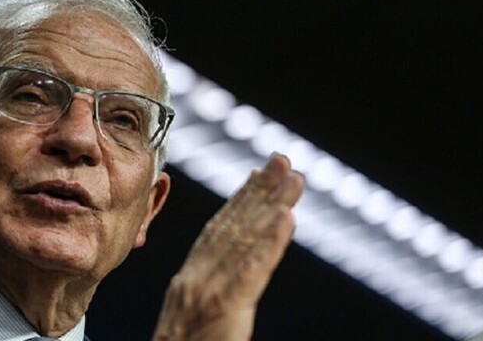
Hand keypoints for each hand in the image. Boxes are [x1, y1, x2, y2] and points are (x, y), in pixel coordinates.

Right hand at [152, 153, 303, 340]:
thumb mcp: (189, 323)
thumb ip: (207, 299)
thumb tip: (224, 285)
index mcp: (188, 282)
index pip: (217, 233)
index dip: (239, 202)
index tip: (258, 176)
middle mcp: (196, 279)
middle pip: (233, 226)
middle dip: (260, 190)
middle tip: (282, 160)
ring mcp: (208, 292)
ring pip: (245, 239)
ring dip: (273, 204)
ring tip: (294, 178)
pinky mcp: (225, 310)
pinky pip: (253, 270)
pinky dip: (271, 242)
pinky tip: (287, 218)